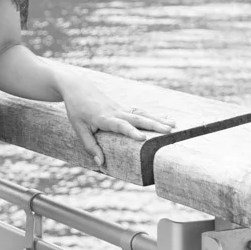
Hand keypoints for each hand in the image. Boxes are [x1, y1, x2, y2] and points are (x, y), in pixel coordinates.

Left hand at [59, 83, 173, 167]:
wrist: (77, 87)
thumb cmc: (77, 109)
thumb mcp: (79, 128)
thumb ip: (90, 146)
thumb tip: (101, 163)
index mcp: (104, 117)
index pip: (120, 125)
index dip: (131, 132)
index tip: (143, 139)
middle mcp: (115, 111)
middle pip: (137, 118)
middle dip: (153, 124)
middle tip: (169, 131)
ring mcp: (120, 108)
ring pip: (142, 113)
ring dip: (157, 119)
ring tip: (173, 124)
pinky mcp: (122, 107)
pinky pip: (140, 111)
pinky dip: (152, 115)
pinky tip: (165, 118)